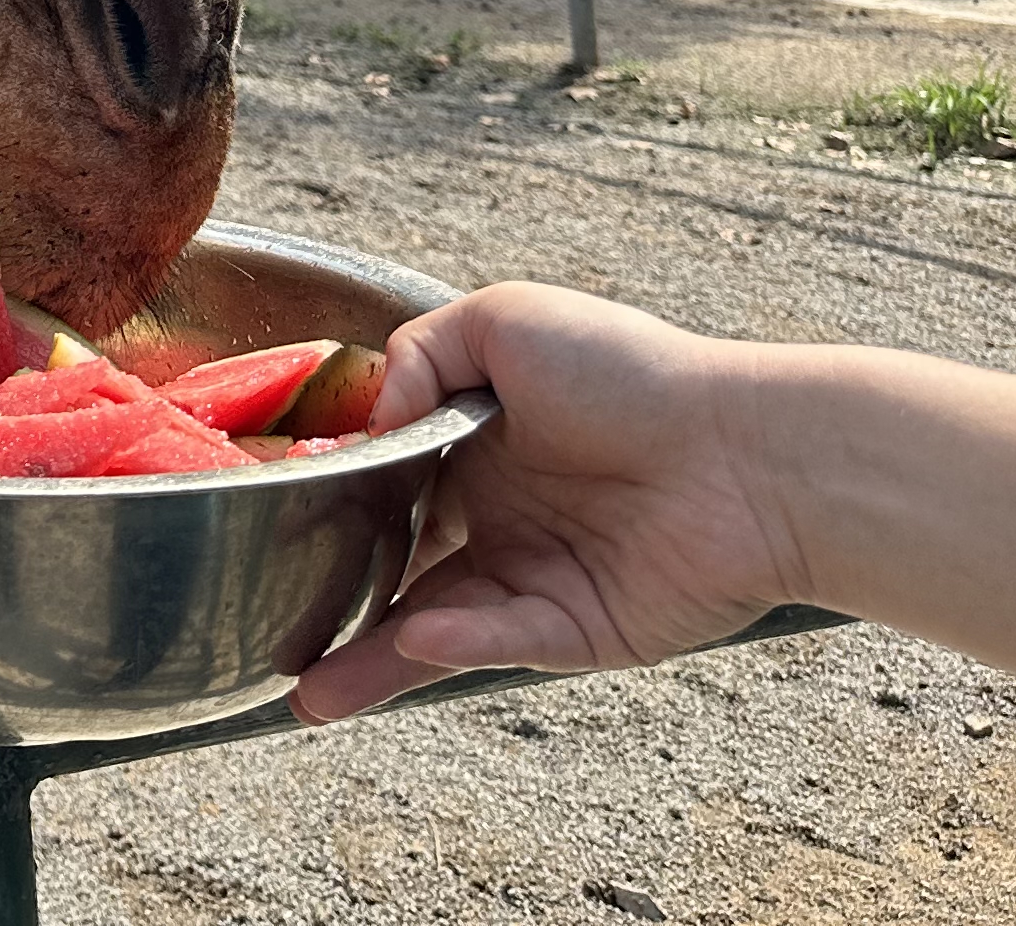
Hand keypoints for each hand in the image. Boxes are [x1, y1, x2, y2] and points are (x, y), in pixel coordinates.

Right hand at [292, 282, 808, 723]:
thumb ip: (416, 354)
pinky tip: (418, 636)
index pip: (385, 487)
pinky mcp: (577, 632)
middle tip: (267, 632)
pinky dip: (459, 640)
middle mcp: (497, 518)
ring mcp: (534, 579)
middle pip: (394, 572)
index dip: (330, 505)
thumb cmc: (634, 371)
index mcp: (474, 447)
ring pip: (432, 628)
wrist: (748, 451)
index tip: (268, 520)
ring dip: (372, 661)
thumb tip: (368, 422)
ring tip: (308, 695)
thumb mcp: (506, 320)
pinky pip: (504, 641)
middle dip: (330, 607)